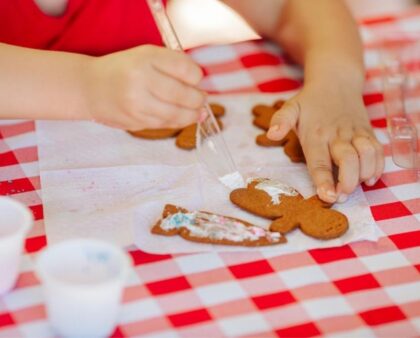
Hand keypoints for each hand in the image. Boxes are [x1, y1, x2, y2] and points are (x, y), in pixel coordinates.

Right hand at [83, 45, 204, 129]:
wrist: (90, 88)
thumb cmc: (122, 70)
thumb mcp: (145, 55)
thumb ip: (172, 65)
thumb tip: (201, 83)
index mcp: (146, 58)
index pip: (185, 69)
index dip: (197, 76)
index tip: (197, 78)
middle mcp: (141, 80)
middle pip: (184, 94)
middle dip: (198, 99)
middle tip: (202, 99)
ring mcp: (137, 104)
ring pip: (177, 114)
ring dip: (193, 114)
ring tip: (198, 112)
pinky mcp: (136, 121)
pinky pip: (165, 124)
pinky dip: (178, 122)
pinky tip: (184, 117)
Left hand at [267, 83, 383, 202]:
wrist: (336, 82)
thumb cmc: (309, 102)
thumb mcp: (290, 108)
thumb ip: (280, 121)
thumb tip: (271, 135)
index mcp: (316, 134)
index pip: (319, 161)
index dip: (324, 181)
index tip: (327, 196)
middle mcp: (337, 135)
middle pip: (348, 160)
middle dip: (348, 182)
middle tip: (342, 196)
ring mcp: (356, 133)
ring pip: (368, 155)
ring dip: (365, 174)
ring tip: (357, 186)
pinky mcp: (368, 132)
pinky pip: (378, 151)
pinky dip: (378, 166)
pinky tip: (370, 177)